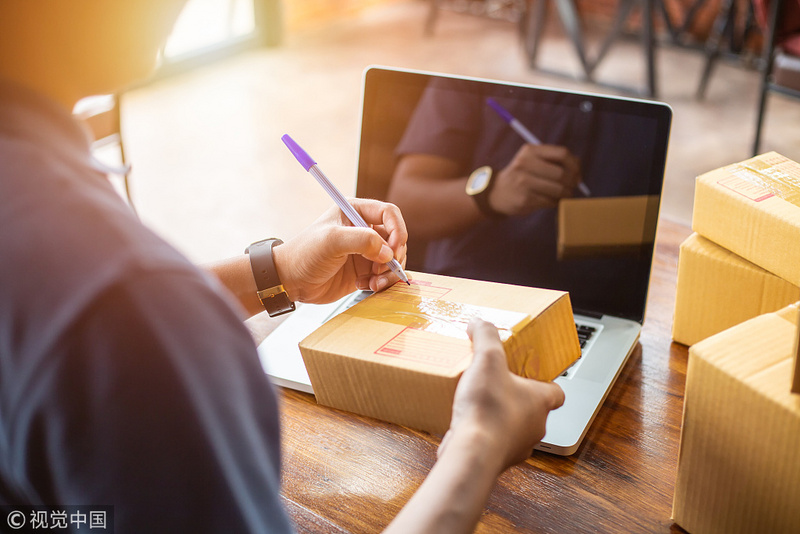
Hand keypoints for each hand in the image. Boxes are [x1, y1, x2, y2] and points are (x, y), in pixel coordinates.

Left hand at [273, 198, 407, 303]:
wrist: (291, 280)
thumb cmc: (305, 254)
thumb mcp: (332, 241)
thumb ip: (362, 241)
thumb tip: (388, 252)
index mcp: (355, 212)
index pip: (389, 214)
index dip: (398, 230)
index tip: (393, 249)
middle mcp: (364, 229)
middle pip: (396, 238)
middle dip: (394, 256)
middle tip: (380, 270)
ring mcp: (366, 251)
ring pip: (394, 259)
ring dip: (389, 273)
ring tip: (373, 283)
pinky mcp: (365, 270)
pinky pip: (386, 275)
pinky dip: (383, 282)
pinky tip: (367, 286)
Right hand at [439, 318, 564, 470]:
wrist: (472, 451)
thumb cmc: (488, 409)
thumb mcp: (487, 359)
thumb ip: (485, 336)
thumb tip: (479, 322)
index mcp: (541, 401)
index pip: (557, 392)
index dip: (544, 382)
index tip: (529, 374)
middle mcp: (535, 426)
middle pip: (533, 409)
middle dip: (516, 397)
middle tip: (497, 383)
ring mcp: (518, 446)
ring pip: (514, 428)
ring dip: (500, 416)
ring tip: (478, 402)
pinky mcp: (497, 458)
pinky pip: (493, 442)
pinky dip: (483, 433)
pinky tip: (466, 422)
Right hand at [489, 144, 580, 216]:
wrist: (497, 192)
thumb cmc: (521, 175)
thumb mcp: (532, 160)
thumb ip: (553, 160)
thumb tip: (578, 167)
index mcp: (530, 151)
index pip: (562, 153)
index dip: (575, 164)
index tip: (577, 173)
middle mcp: (525, 164)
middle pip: (562, 173)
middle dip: (571, 182)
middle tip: (571, 187)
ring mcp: (524, 182)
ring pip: (558, 189)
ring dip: (565, 194)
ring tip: (562, 194)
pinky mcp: (525, 199)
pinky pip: (550, 201)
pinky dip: (554, 202)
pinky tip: (550, 200)